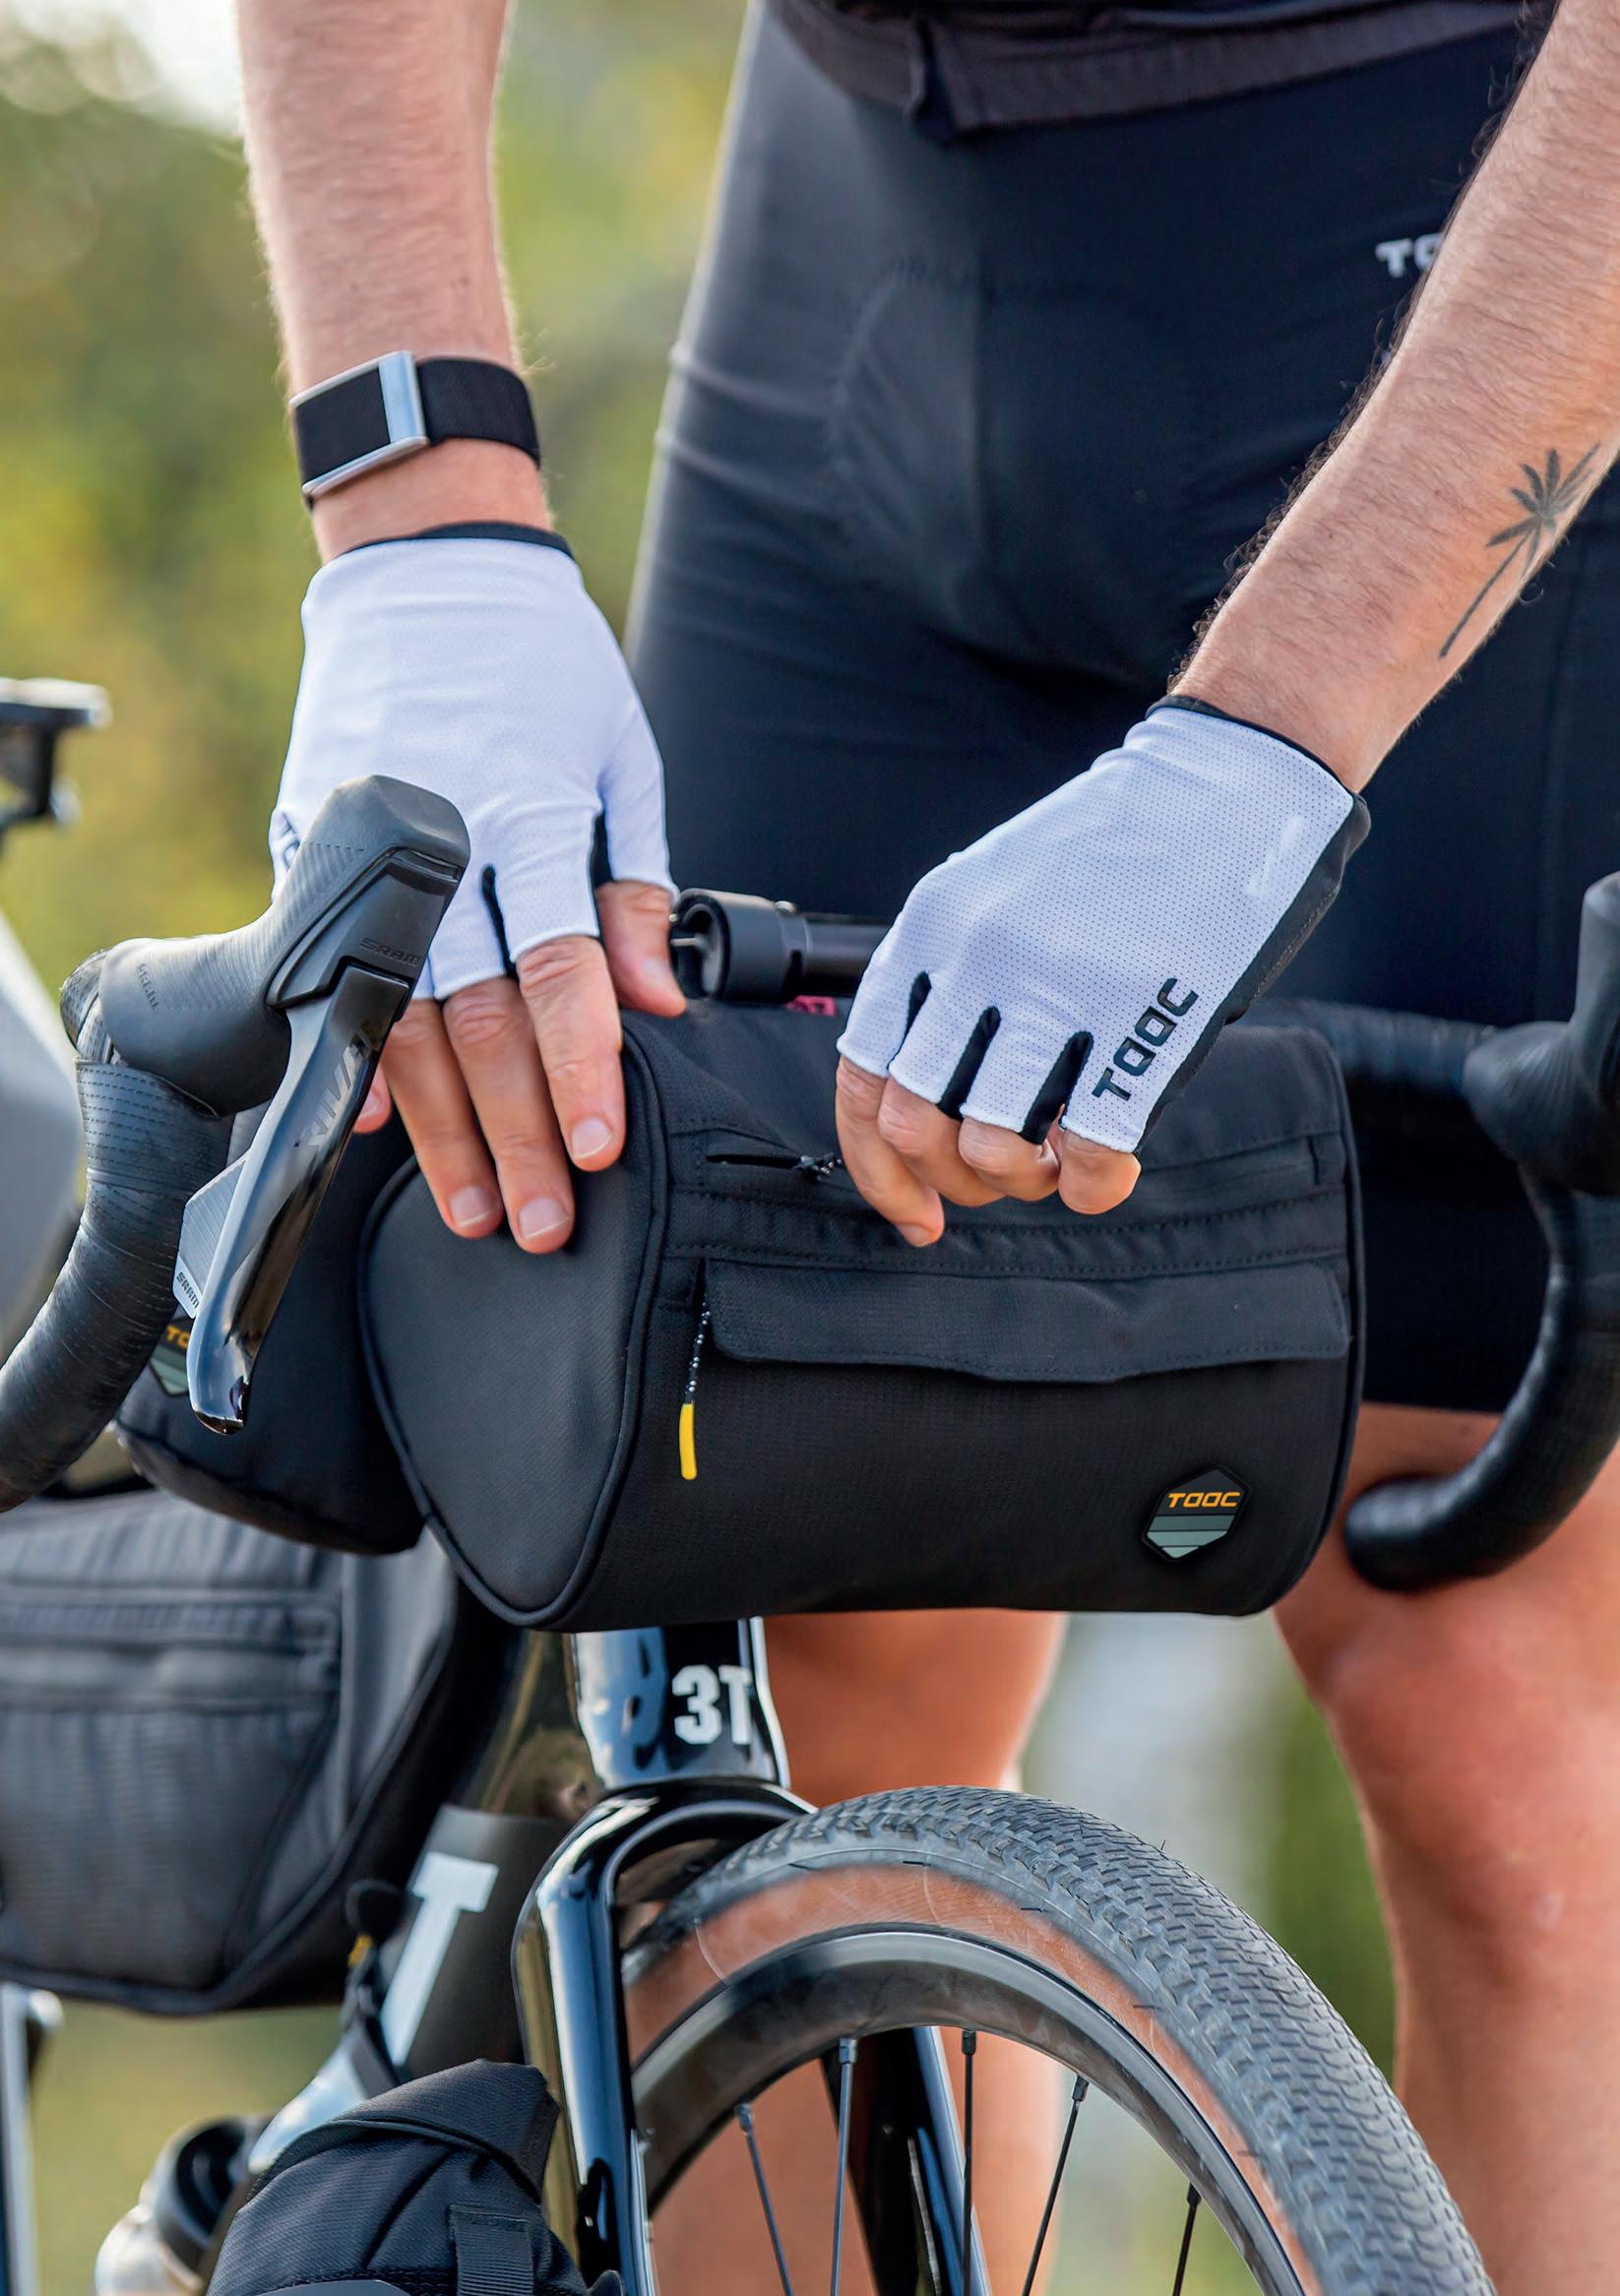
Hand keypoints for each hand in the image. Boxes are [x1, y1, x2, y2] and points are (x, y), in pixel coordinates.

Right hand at [271, 533, 683, 1250]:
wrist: (427, 562)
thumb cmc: (544, 660)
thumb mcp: (620, 756)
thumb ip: (638, 884)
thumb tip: (659, 1001)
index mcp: (527, 813)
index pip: (559, 971)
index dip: (580, 1069)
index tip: (596, 1149)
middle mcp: (441, 838)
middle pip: (475, 1020)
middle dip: (513, 1133)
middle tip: (541, 1221)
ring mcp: (364, 845)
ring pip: (397, 1016)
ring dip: (438, 1124)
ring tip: (472, 1204)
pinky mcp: (311, 843)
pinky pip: (329, 969)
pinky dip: (356, 1052)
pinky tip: (376, 1126)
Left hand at [835, 699, 1366, 1239]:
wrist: (1228, 781)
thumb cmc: (1118, 846)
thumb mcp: (995, 890)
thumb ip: (953, 982)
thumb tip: (931, 1099)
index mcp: (930, 925)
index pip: (862, 1077)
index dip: (878, 1165)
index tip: (914, 1208)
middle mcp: (977, 956)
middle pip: (916, 1124)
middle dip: (952, 1179)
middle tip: (1001, 1178)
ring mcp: (1058, 987)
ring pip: (991, 1147)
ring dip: (1022, 1181)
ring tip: (1058, 1161)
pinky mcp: (1141, 1015)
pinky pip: (1091, 1148)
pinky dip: (1093, 1186)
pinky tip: (1108, 1172)